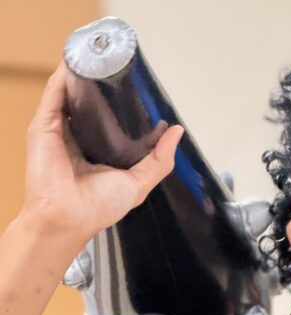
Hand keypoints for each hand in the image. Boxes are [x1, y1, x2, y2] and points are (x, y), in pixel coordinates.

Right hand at [21, 59, 183, 244]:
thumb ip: (159, 160)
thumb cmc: (100, 206)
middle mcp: (80, 139)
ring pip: (72, 94)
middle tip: (120, 65)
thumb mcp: (138, 184)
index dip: (126, 107)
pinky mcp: (44, 125)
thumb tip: (177, 131)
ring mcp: (60, 130)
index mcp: (100, 153)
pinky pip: (54, 94)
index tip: (141, 91)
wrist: (66, 217)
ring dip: (83, 75)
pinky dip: (64, 76)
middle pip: (91, 105)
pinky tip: (77, 59)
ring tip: (100, 53)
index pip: (113, 123)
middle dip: (104, 85)